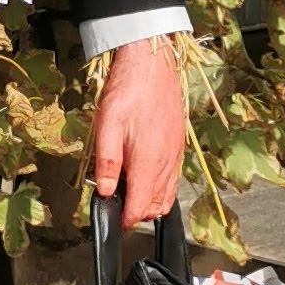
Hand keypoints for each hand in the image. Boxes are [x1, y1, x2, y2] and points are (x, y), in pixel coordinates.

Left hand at [92, 38, 185, 230]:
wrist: (152, 65)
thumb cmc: (128, 91)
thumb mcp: (106, 126)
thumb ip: (106, 163)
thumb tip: (105, 192)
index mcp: (148, 161)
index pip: (140, 207)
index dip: (125, 219)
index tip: (114, 220)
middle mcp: (166, 162)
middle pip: (156, 206)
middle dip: (137, 213)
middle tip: (116, 204)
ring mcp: (175, 155)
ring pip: (167, 195)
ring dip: (149, 201)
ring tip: (128, 192)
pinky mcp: (178, 147)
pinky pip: (173, 179)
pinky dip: (160, 187)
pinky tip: (143, 175)